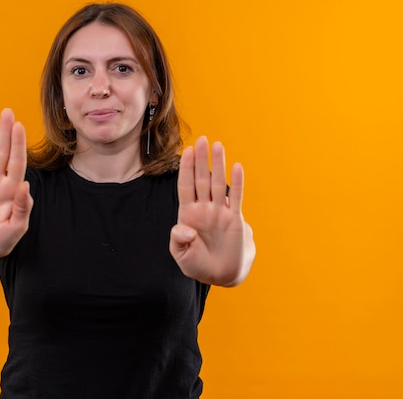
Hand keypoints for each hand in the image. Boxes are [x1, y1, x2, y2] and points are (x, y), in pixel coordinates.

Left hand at [169, 136, 253, 285]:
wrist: (219, 274)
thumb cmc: (197, 264)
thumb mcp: (180, 254)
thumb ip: (178, 239)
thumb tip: (185, 228)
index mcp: (187, 214)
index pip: (185, 186)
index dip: (186, 169)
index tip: (186, 151)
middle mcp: (204, 208)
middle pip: (201, 179)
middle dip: (201, 160)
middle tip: (202, 139)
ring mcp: (219, 212)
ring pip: (218, 184)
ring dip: (218, 165)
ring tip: (218, 145)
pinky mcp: (234, 220)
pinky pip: (236, 198)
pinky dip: (236, 183)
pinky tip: (236, 167)